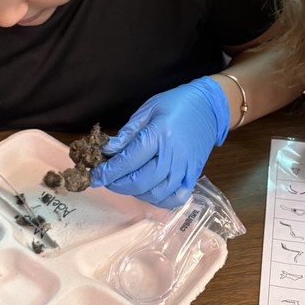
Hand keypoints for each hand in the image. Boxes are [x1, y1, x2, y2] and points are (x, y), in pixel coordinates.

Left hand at [90, 77, 229, 206]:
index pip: (128, 161)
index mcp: (159, 135)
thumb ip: (128, 133)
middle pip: (140, 182)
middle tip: (107, 179)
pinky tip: (147, 192)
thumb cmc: (176, 104)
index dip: (108, 172)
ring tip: (125, 183)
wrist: (209, 107)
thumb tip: (108, 151)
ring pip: (155, 193)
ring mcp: (185, 169)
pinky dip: (158, 200)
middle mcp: (173, 156)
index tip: (95, 175)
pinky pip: (175, 198)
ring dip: (134, 193)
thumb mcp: (148, 110)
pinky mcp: (193, 176)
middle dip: (117, 184)